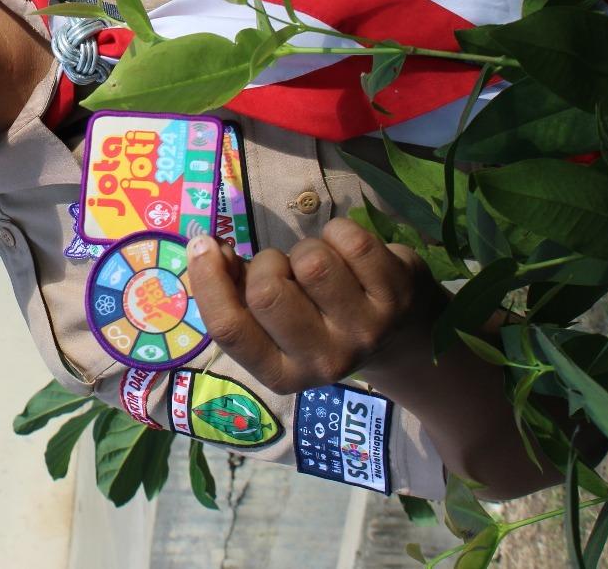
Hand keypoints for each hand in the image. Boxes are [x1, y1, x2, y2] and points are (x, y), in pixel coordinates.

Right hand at [186, 219, 432, 393]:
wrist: (404, 339)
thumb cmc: (320, 322)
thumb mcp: (275, 326)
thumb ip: (237, 295)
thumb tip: (207, 248)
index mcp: (283, 374)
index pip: (230, 330)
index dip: (208, 280)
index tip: (202, 244)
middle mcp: (325, 362)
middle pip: (267, 292)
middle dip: (267, 263)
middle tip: (284, 269)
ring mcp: (365, 330)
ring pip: (310, 262)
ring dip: (307, 248)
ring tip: (321, 265)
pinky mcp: (396, 296)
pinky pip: (350, 240)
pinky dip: (340, 232)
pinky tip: (349, 253)